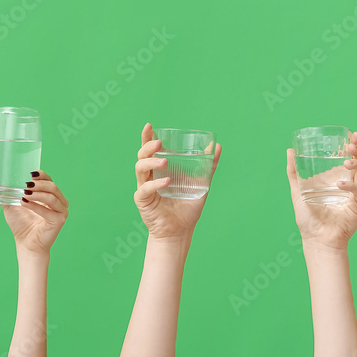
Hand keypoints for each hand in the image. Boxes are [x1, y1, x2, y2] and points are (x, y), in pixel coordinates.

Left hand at [2, 170, 68, 254]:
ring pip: (52, 196)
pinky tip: (25, 203)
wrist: (26, 244)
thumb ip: (4, 191)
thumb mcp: (11, 204)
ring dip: (38, 194)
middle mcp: (59, 201)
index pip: (49, 180)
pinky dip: (37, 206)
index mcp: (50, 195)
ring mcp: (61, 211)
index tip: (29, 173)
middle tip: (26, 184)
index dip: (41, 175)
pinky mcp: (59, 220)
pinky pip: (49, 211)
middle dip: (39, 184)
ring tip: (24, 193)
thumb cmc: (21, 224)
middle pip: (52, 186)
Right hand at [133, 122, 221, 241]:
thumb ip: (208, 166)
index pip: (150, 150)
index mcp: (159, 170)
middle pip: (141, 156)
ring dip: (151, 162)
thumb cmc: (187, 207)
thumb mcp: (201, 183)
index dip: (146, 137)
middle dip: (147, 147)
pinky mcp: (143, 201)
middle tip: (158, 143)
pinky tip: (166, 182)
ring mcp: (144, 187)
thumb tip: (217, 146)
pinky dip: (155, 184)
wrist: (180, 231)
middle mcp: (149, 176)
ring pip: (140, 169)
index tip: (149, 125)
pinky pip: (144, 189)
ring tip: (164, 161)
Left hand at [286, 131, 356, 251]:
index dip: (354, 144)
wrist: (315, 238)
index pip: (349, 156)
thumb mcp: (297, 190)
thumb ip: (294, 172)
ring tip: (346, 161)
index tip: (352, 134)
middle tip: (351, 144)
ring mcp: (355, 194)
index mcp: (337, 177)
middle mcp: (349, 183)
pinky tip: (340, 185)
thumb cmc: (308, 217)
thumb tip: (290, 150)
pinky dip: (351, 185)